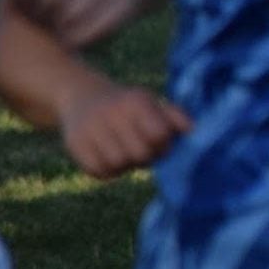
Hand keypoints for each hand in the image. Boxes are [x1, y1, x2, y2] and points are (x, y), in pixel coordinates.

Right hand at [61, 83, 189, 179]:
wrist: (83, 96)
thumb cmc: (128, 105)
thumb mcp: (152, 103)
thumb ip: (175, 117)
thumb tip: (194, 131)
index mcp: (135, 102)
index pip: (158, 134)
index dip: (164, 145)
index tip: (162, 143)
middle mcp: (111, 113)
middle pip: (139, 153)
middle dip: (147, 157)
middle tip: (144, 151)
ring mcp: (90, 129)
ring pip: (118, 164)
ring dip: (127, 165)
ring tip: (127, 153)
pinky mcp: (74, 144)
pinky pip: (98, 171)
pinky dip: (108, 171)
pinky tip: (111, 158)